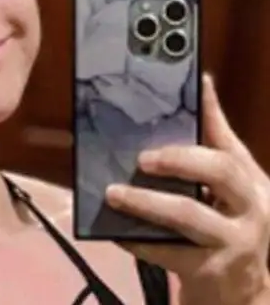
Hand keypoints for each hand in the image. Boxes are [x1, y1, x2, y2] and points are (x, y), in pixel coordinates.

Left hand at [105, 74, 269, 304]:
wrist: (239, 295)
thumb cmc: (226, 229)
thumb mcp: (228, 189)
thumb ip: (214, 140)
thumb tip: (202, 84)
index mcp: (254, 184)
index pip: (231, 144)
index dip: (212, 115)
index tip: (192, 85)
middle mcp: (253, 210)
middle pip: (222, 172)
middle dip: (179, 158)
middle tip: (143, 157)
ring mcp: (235, 243)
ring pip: (188, 213)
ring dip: (145, 201)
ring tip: (113, 193)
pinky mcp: (209, 272)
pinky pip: (165, 251)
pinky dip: (136, 240)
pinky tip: (114, 230)